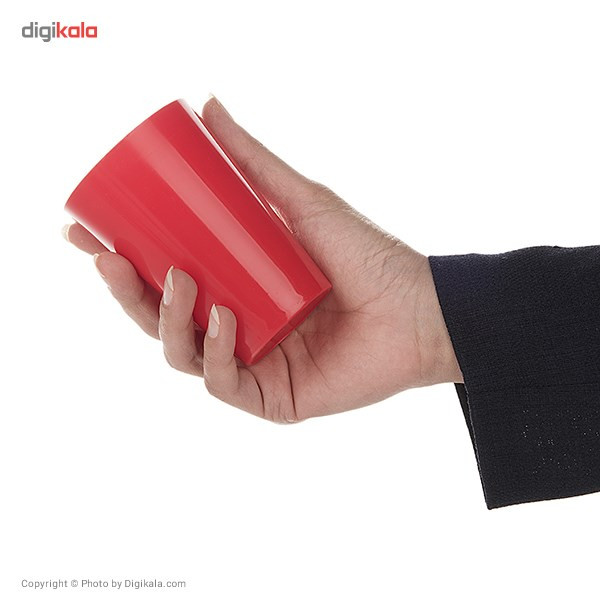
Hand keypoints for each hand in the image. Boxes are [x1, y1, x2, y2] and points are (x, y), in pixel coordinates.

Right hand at [63, 96, 461, 421]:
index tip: (87, 232)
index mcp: (235, 287)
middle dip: (127, 293)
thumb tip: (208, 107)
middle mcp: (236, 326)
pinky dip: (214, 355)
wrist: (420, 308)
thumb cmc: (366, 256)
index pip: (164, 276)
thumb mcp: (301, 201)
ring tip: (180, 279)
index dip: (121, 260)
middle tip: (111, 257)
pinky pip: (224, 384)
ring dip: (167, 319)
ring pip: (181, 354)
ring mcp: (252, 363)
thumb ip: (255, 160)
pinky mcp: (273, 397)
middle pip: (162, 318)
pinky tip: (222, 321)